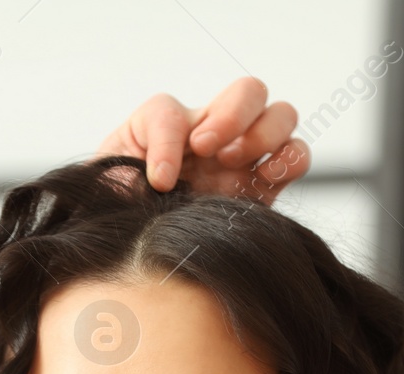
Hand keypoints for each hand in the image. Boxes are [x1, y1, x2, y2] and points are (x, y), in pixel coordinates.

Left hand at [97, 78, 309, 204]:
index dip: (167, 139)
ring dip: (264, 134)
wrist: (137, 252)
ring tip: (232, 165)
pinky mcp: (265, 187)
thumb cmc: (120, 213)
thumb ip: (121, 176)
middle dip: (232, 115)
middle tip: (207, 151)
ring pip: (281, 115)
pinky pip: (295, 158)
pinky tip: (263, 182)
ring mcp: (243, 158)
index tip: (160, 179)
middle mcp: (210, 134)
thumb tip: (155, 178)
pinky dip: (290, 162)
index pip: (169, 112)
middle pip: (247, 91)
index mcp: (164, 129)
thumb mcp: (107, 188)